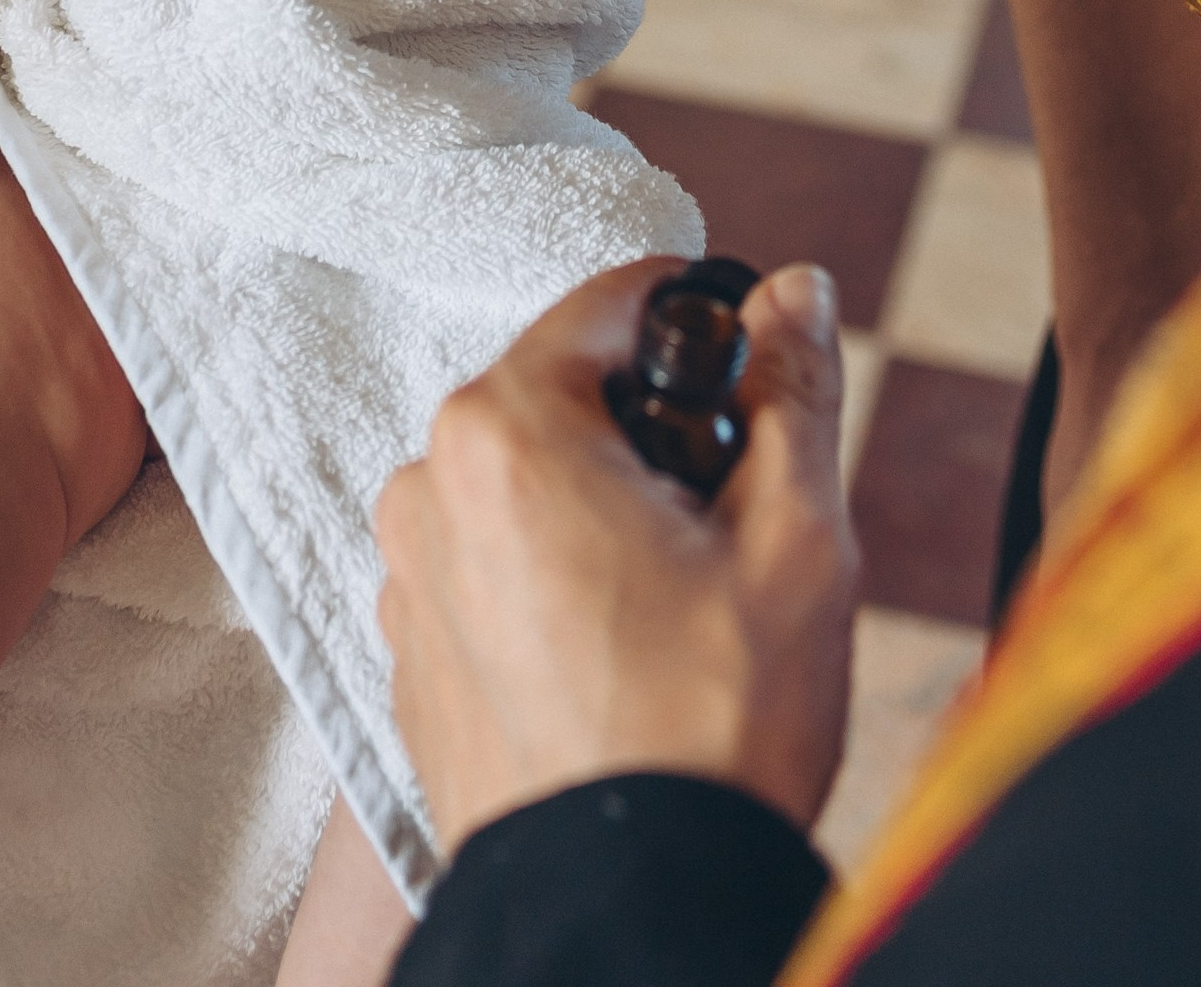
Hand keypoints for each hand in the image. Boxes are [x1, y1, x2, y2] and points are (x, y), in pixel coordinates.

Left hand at [377, 260, 858, 854]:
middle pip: (566, 397)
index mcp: (503, 428)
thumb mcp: (795, 540)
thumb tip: (795, 291)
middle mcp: (426, 486)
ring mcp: (405, 578)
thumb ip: (794, 392)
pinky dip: (555, 587)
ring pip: (530, 486)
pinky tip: (622, 659)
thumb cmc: (711, 729)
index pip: (614, 305)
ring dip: (602, 513)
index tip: (757, 383)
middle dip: (653, 435)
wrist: (630, 909)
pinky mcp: (409, 658)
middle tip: (728, 524)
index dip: (704, 330)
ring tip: (680, 607)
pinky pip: (492, 570)